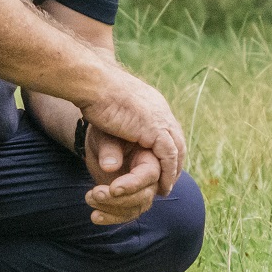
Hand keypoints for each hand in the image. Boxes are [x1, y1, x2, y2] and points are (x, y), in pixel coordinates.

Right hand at [78, 69, 184, 197]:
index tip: (162, 167)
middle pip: (177, 141)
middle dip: (175, 163)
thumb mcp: (112, 111)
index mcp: (154, 104)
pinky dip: (167, 172)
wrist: (94, 82)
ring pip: (176, 151)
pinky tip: (161, 185)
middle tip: (167, 182)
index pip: (169, 130)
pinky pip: (168, 156)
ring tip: (165, 189)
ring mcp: (160, 118)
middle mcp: (161, 110)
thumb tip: (113, 139)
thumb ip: (119, 125)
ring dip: (173, 171)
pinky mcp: (155, 128)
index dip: (168, 150)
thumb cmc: (95, 94)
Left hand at [83, 138, 161, 224]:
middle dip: (119, 199)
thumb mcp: (105, 137)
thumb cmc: (105, 135)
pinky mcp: (133, 201)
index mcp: (151, 156)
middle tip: (94, 193)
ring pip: (137, 208)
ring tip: (88, 198)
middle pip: (145, 195)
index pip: (150, 175)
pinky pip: (128, 215)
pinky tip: (95, 216)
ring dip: (112, 209)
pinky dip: (111, 218)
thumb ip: (109, 149)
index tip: (112, 188)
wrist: (102, 144)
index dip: (133, 184)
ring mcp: (144, 190)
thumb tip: (109, 167)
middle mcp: (152, 176)